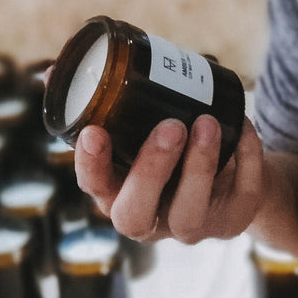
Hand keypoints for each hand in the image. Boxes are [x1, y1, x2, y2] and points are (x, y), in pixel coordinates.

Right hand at [73, 114, 264, 244]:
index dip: (91, 165)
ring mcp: (190, 226)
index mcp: (118, 192)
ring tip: (208, 123)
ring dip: (199, 167)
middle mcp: (150, 218)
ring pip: (188, 216)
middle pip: (135, 215)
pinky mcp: (232, 220)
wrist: (233, 175)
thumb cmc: (171, 145)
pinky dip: (247, 159)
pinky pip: (241, 198)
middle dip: (151, 171)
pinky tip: (243, 125)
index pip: (95, 187)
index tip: (94, 131)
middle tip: (171, 127)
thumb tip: (50, 72)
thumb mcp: (137, 126)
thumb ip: (102, 102)